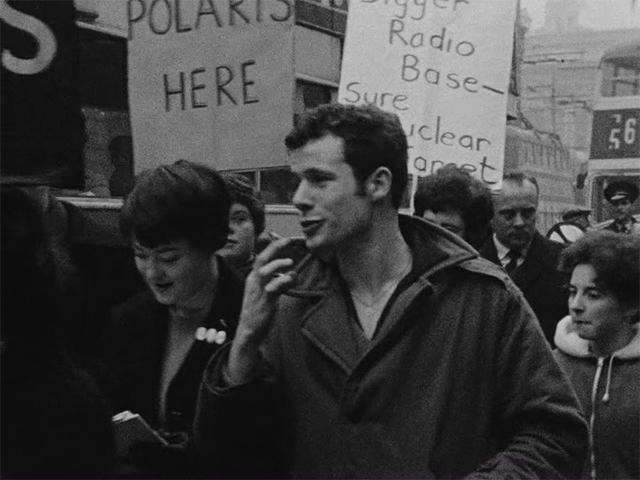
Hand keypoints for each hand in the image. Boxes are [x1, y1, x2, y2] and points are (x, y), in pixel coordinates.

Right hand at [227, 237, 300, 382]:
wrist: (248, 331)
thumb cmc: (260, 311)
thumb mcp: (268, 291)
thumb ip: (277, 280)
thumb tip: (292, 272)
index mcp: (254, 277)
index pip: (264, 255)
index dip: (277, 245)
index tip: (291, 239)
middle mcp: (254, 280)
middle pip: (262, 258)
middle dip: (277, 246)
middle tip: (291, 240)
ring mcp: (258, 290)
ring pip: (264, 271)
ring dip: (278, 264)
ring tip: (291, 262)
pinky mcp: (264, 301)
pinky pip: (273, 288)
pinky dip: (283, 281)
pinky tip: (292, 279)